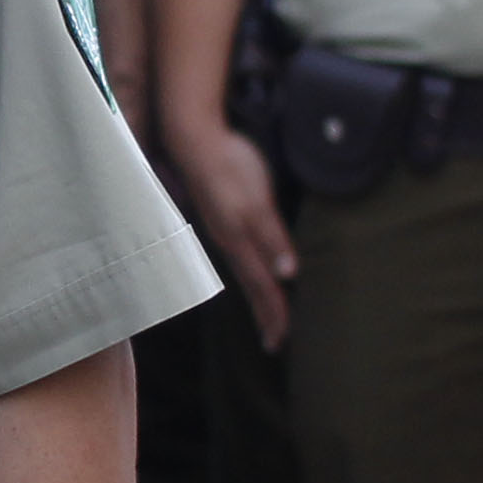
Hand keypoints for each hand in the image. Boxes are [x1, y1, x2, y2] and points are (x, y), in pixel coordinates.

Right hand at [166, 116, 296, 349]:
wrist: (195, 140)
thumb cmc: (228, 166)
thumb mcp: (257, 202)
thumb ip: (272, 238)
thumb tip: (287, 275)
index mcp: (240, 241)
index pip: (263, 287)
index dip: (274, 313)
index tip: (281, 340)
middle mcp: (231, 241)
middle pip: (253, 286)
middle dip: (265, 314)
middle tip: (274, 343)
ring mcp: (224, 230)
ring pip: (246, 273)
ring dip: (258, 297)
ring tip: (267, 314)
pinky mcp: (223, 218)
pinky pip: (240, 256)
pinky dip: (252, 272)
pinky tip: (254, 270)